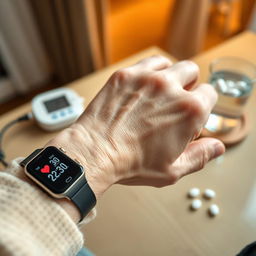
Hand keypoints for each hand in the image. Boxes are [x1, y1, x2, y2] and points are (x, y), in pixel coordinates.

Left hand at [47, 55, 224, 200]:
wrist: (95, 152)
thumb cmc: (132, 164)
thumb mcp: (172, 170)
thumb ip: (200, 156)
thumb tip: (218, 146)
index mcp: (190, 111)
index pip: (209, 94)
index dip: (201, 106)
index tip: (188, 116)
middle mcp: (171, 88)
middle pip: (192, 72)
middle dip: (188, 86)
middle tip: (173, 103)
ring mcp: (147, 78)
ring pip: (171, 64)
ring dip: (170, 75)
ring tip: (159, 93)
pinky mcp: (126, 75)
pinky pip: (147, 63)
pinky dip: (151, 70)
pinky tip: (145, 84)